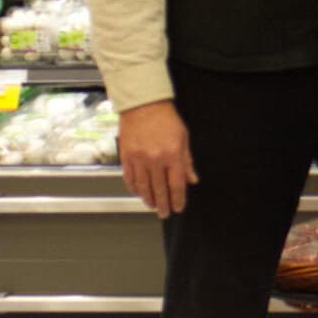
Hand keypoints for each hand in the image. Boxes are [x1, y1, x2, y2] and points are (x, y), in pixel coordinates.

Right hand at [118, 100, 197, 218]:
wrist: (143, 105)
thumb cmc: (165, 118)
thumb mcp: (184, 138)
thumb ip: (187, 161)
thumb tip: (191, 179)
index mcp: (172, 154)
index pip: (176, 184)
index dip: (178, 199)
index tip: (178, 207)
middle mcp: (155, 159)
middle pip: (159, 189)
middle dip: (163, 204)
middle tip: (164, 213)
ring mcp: (139, 158)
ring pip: (143, 187)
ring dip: (148, 199)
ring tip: (152, 206)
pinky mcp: (126, 156)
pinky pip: (129, 178)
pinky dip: (134, 188)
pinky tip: (138, 193)